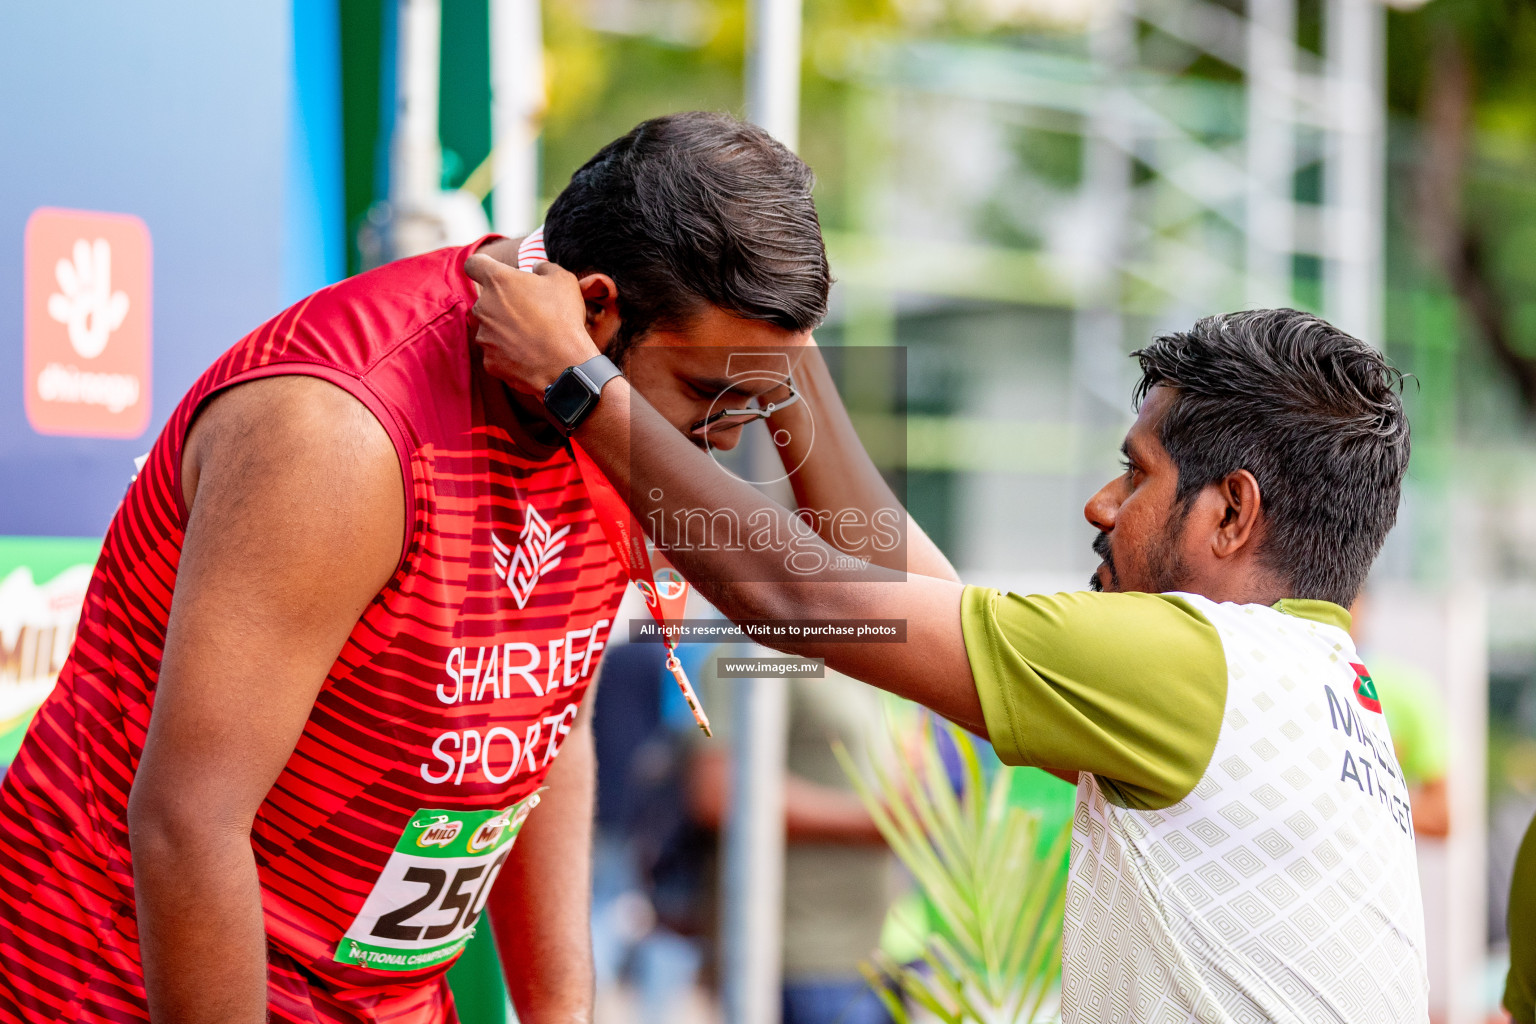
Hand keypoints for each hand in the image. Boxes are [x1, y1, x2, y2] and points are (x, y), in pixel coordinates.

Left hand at [464, 255, 598, 393]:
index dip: (483, 267)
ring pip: (491, 327)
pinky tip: (530, 355)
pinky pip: (496, 352)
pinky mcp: (489, 361)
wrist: (565, 364)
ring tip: (533, 337)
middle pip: (487, 300)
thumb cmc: (563, 318)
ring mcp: (484, 336)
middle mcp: (484, 306)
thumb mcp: (563, 280)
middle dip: (503, 303)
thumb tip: (535, 267)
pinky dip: (509, 353)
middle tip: (531, 311)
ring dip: (506, 329)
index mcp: (499, 281)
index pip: (475, 264)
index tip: (494, 273)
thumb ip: (544, 267)